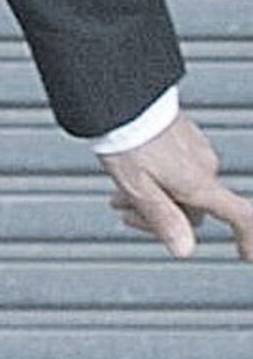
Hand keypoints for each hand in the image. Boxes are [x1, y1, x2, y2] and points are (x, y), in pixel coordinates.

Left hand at [100, 109, 252, 260]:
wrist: (121, 103)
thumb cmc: (128, 141)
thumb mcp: (139, 188)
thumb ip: (162, 218)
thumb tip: (184, 249)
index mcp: (198, 183)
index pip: (237, 215)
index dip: (247, 237)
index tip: (247, 254)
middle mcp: (205, 166)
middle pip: (190, 208)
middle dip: (158, 215)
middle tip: (120, 208)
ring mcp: (196, 151)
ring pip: (179, 189)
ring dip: (151, 197)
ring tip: (117, 192)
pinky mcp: (185, 138)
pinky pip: (175, 170)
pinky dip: (154, 178)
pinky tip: (130, 173)